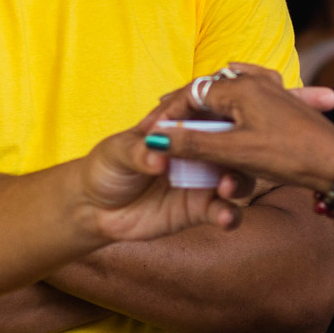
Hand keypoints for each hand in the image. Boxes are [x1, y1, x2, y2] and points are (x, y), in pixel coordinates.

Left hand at [76, 126, 240, 242]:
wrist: (96, 208)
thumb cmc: (107, 167)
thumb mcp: (117, 152)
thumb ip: (138, 152)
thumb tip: (157, 157)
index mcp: (180, 127)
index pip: (207, 114)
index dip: (222, 114)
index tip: (230, 119)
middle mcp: (197, 152)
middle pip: (229, 146)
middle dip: (236, 151)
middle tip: (230, 160)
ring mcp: (201, 181)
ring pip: (234, 178)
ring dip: (237, 182)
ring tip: (227, 188)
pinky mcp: (200, 209)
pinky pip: (223, 211)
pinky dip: (229, 214)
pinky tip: (226, 218)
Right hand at [151, 64, 333, 195]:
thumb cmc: (289, 155)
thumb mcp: (235, 152)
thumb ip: (194, 144)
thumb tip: (156, 141)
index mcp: (239, 87)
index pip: (190, 95)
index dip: (168, 114)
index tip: (150, 132)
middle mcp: (255, 80)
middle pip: (207, 89)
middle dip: (183, 104)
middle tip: (160, 119)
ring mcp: (272, 88)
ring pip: (228, 86)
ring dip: (207, 98)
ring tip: (188, 108)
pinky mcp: (284, 101)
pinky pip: (250, 90)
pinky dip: (232, 96)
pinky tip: (231, 99)